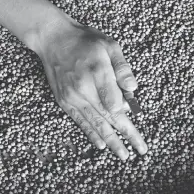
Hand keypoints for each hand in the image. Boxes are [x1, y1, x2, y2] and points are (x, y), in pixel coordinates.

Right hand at [29, 13, 147, 160]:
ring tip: (123, 154)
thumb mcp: (110, 45)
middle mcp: (83, 88)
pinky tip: (101, 145)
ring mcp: (72, 97)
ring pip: (95, 123)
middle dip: (125, 135)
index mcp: (97, 72)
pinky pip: (80, 121)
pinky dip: (91, 134)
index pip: (115, 103)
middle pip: (108, 117)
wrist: (54, 39)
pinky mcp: (64, 101)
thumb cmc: (86, 41)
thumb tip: (133, 89)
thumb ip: (122, 68)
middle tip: (140, 150)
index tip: (138, 129)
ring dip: (110, 140)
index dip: (127, 119)